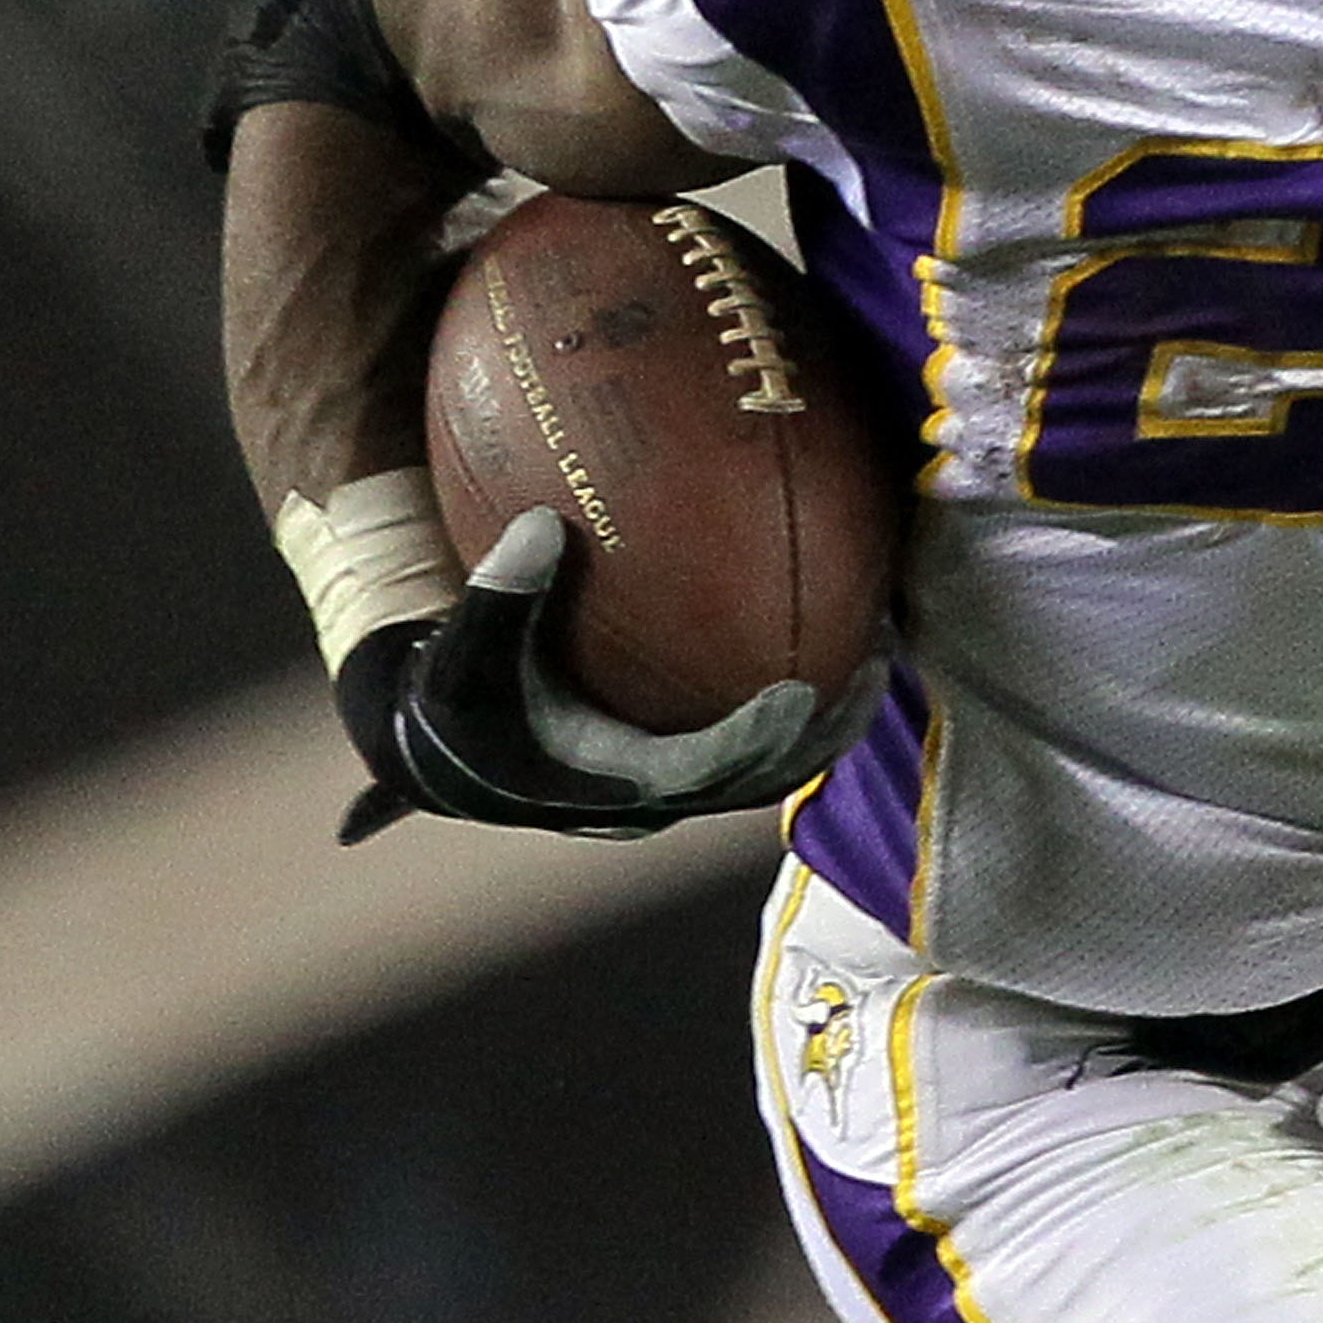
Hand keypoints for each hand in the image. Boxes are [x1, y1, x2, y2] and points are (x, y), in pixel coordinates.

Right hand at [333, 511, 880, 842]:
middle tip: (871, 666)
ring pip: (770, 764)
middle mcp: (654, 797)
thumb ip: (498, 597)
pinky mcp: (678, 759)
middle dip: (822, 731)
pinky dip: (797, 698)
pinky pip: (754, 735)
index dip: (754, 740)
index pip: (700, 772)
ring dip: (826, 717)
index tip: (801, 695)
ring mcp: (671, 785)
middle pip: (762, 778)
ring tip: (875, 649)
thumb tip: (541, 526)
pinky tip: (829, 627)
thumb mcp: (458, 653)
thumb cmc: (456, 698)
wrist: (448, 746)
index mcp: (608, 785)